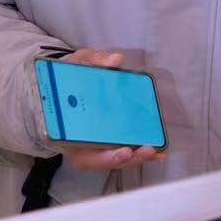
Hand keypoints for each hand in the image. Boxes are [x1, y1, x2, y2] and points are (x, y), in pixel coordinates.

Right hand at [52, 49, 165, 171]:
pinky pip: (122, 150)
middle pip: (103, 161)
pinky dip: (139, 152)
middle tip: (147, 150)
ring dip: (136, 158)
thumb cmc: (68, 77)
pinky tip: (159, 151)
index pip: (83, 155)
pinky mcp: (106, 140)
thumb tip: (116, 60)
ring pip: (114, 159)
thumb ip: (93, 59)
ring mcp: (92, 144)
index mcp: (65, 132)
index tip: (124, 151)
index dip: (103, 157)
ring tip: (156, 152)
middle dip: (127, 158)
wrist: (61, 81)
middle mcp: (79, 144)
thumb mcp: (77, 63)